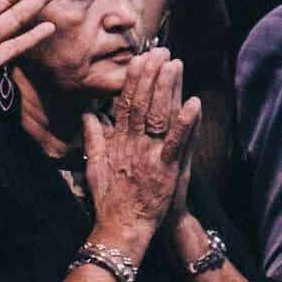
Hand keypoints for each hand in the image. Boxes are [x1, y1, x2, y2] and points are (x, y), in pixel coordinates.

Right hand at [83, 50, 200, 256]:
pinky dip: (186, 123)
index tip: (142, 58)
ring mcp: (149, 156)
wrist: (122, 229)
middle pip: (142, 103)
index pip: (126, 103)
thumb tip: (88, 113)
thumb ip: (93, 137)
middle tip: (163, 51)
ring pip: (158, 116)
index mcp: (118, 141)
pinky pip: (176, 142)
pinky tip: (194, 103)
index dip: (134, 79)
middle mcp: (132, 144)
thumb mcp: (94, 165)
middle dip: (152, 75)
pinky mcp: (165, 170)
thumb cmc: (110, 200)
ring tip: (176, 65)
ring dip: (168, 89)